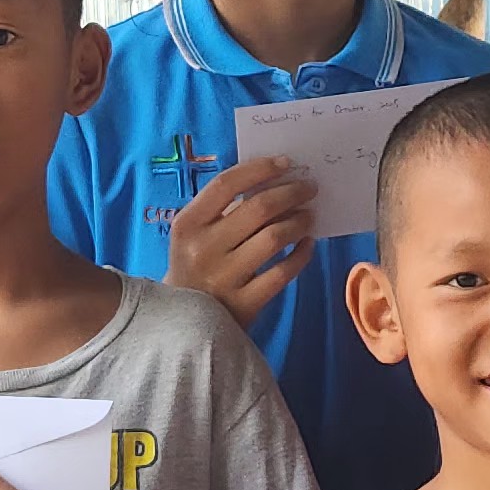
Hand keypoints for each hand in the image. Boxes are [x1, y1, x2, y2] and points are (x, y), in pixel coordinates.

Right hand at [166, 158, 316, 329]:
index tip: (286, 163)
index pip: (226, 185)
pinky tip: (307, 245)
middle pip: (257, 208)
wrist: (180, 326)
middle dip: (290, 193)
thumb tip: (273, 182)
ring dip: (299, 222)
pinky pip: (282, 273)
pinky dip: (300, 255)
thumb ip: (222, 210)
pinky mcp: (244, 304)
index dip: (259, 169)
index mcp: (188, 225)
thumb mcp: (193, 236)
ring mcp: (224, 278)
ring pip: (274, 238)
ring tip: (309, 216)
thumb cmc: (193, 268)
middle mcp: (204, 249)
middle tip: (309, 188)